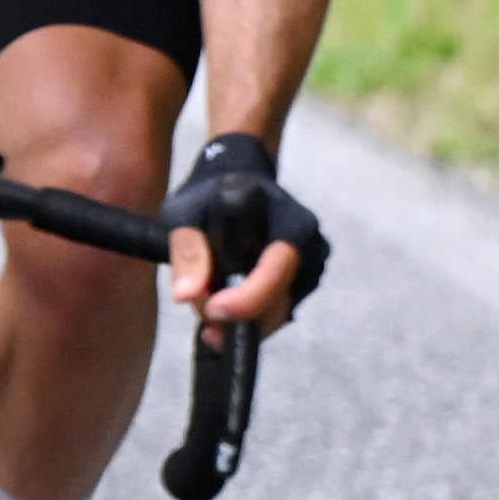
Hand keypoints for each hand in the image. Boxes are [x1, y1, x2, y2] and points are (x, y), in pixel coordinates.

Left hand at [161, 130, 330, 329]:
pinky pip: (278, 311)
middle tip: (201, 312)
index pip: (276, 268)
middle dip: (237, 314)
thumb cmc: (212, 193)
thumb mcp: (186, 212)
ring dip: (241, 319)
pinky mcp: (306, 280)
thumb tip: (185, 295)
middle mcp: (309, 242)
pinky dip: (250, 317)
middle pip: (279, 298)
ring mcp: (312, 262)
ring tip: (206, 304)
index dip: (246, 298)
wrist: (241, 180)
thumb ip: (187, 249)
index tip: (212, 310)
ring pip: (278, 311)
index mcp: (288, 219)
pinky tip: (224, 307)